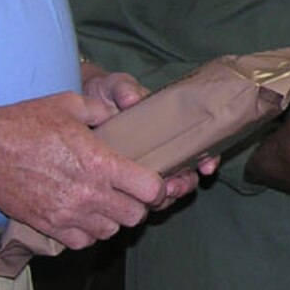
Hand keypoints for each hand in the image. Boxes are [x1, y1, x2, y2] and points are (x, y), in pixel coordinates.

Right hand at [0, 91, 171, 248]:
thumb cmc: (24, 123)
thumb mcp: (69, 104)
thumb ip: (101, 111)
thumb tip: (117, 114)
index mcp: (100, 164)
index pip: (150, 190)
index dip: (157, 187)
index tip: (152, 181)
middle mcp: (88, 194)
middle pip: (134, 216)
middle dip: (137, 205)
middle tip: (128, 193)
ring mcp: (67, 213)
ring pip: (109, 232)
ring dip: (112, 220)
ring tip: (104, 204)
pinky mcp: (47, 226)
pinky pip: (81, 242)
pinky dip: (87, 234)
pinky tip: (82, 217)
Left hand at [79, 61, 217, 207]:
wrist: (82, 102)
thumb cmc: (105, 93)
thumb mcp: (116, 86)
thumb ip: (125, 89)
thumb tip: (132, 99)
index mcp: (169, 127)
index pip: (198, 145)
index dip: (208, 158)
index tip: (207, 167)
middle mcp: (163, 149)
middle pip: (186, 172)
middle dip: (185, 183)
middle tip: (173, 187)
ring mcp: (145, 165)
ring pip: (166, 187)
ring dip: (168, 195)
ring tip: (159, 197)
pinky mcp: (126, 177)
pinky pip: (140, 194)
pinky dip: (144, 201)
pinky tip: (137, 203)